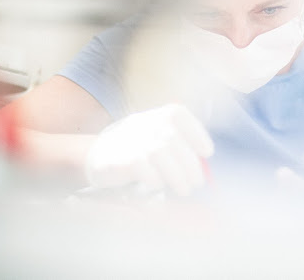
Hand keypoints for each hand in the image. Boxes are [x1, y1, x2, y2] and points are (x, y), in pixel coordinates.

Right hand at [85, 104, 213, 195]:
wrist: (95, 155)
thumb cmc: (136, 149)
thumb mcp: (157, 138)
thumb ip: (179, 146)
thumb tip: (203, 163)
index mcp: (156, 115)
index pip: (179, 115)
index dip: (197, 133)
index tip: (207, 153)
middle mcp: (143, 123)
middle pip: (173, 139)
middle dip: (191, 165)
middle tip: (197, 183)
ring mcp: (130, 139)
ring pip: (160, 152)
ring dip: (177, 175)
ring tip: (184, 189)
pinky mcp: (119, 159)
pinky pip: (142, 167)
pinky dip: (156, 179)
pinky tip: (160, 186)